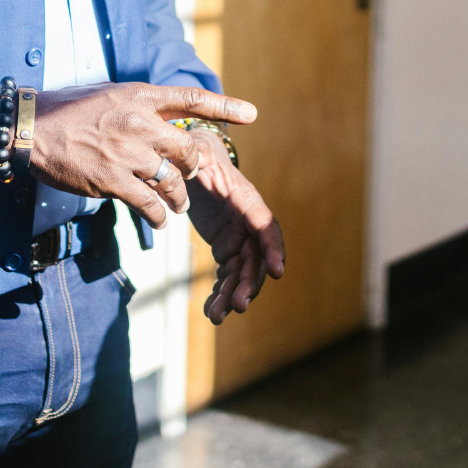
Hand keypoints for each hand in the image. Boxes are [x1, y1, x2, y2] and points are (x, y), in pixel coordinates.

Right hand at [30, 83, 255, 231]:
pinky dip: (158, 215)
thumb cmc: (71, 111)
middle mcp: (139, 123)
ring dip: (178, 198)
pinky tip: (158, 220)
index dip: (224, 107)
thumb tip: (163, 122)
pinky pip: (149, 203)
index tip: (252, 115)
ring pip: (172, 180)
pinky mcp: (113, 180)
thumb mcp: (112, 96)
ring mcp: (127, 153)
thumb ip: (141, 108)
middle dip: (194, 167)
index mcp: (140, 97)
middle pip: (188, 149)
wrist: (32, 128)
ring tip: (176, 206)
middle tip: (189, 176)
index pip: (190, 99)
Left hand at [185, 129, 284, 323]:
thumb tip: (189, 164)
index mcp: (246, 199)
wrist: (196, 164)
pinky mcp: (226, 247)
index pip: (265, 226)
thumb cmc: (199, 154)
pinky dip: (220, 293)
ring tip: (217, 316)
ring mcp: (239, 237)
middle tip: (237, 306)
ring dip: (232, 295)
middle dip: (249, 283)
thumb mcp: (197, 151)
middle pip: (256, 258)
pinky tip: (210, 311)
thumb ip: (196, 158)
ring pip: (241, 272)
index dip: (273, 249)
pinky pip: (226, 275)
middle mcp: (248, 222)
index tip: (277, 272)